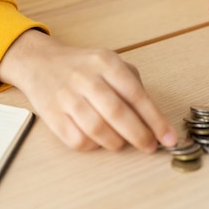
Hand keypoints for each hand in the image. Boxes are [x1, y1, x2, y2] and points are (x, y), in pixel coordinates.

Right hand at [0, 30, 176, 152]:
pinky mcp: (51, 114)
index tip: (168, 137)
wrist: (39, 62)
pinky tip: (99, 141)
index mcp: (106, 63)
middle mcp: (85, 78)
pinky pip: (76, 139)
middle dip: (139, 135)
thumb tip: (154, 119)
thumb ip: (133, 86)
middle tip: (150, 147)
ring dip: (116, 143)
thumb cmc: (83, 67)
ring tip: (124, 143)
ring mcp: (66, 96)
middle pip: (117, 113)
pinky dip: (92, 146)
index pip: (136, 95)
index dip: (155, 120)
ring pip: (96, 129)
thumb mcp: (111, 63)